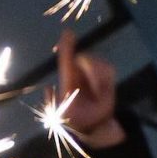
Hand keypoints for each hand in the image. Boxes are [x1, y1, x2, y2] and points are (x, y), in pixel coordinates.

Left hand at [53, 29, 122, 148]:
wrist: (93, 125)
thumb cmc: (75, 119)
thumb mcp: (61, 114)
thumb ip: (53, 102)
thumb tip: (48, 88)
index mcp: (67, 79)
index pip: (65, 59)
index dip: (66, 46)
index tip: (68, 33)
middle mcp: (79, 72)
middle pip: (85, 59)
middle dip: (92, 72)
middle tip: (96, 91)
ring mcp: (93, 72)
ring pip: (98, 65)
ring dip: (99, 81)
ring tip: (97, 96)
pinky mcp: (106, 74)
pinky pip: (108, 70)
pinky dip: (106, 82)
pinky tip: (102, 92)